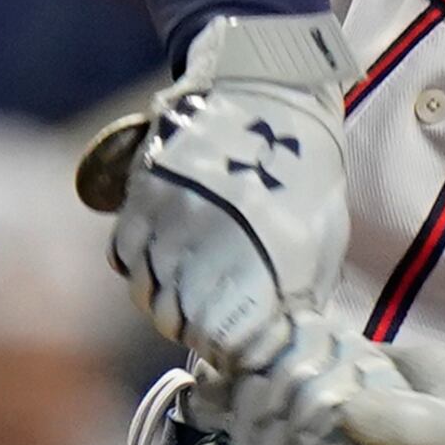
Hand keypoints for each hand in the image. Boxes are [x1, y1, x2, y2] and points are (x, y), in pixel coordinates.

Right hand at [110, 15, 349, 364]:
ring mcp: (169, 221)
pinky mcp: (142, 197)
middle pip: (175, 320)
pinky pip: (123, 253)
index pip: (223, 338)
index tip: (232, 348)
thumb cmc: (306, 174)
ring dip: (161, 300)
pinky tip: (160, 261)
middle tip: (206, 323)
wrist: (269, 95)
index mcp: (259, 263)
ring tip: (181, 293)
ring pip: (144, 291)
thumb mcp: (321, 239)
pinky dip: (137, 266)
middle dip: (191, 328)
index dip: (226, 350)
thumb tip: (281, 336)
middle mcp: (208, 245)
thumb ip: (300, 294)